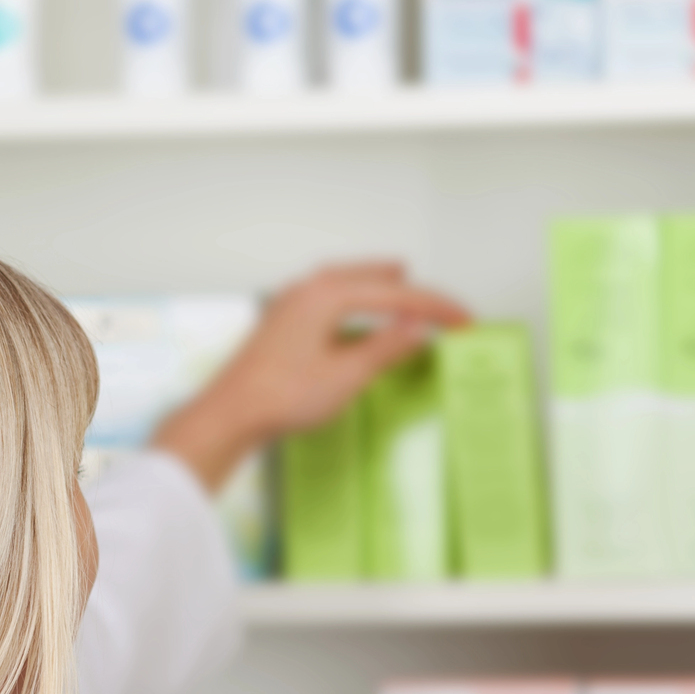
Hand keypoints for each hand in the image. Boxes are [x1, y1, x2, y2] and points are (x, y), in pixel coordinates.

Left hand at [149, 261, 470, 491]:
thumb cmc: (276, 397)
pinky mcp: (283, 321)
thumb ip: (386, 348)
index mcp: (328, 294)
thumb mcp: (347, 375)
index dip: (438, 309)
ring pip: (349, 280)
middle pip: (375, 278)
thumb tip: (416, 330)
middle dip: (413, 291)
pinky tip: (356, 311)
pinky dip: (356, 297)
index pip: (399, 294)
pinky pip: (330, 295)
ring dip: (381, 286)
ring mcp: (291, 303)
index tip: (465, 320)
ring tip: (403, 282)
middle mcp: (308, 289)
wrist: (229, 414)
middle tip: (443, 305)